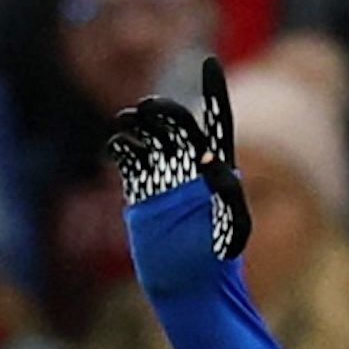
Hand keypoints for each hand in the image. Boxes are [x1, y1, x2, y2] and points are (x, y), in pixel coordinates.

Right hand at [106, 57, 251, 277]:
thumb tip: (215, 161)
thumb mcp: (230, 225)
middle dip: (161, 110)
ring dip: (138, 124)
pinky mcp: (144, 193)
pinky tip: (119, 145)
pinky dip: (124, 148)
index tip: (208, 62)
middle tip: (145, 108)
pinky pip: (132, 161)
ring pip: (152, 138)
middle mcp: (191, 168)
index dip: (214, 91)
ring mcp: (166, 179)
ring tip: (126, 120)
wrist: (189, 286)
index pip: (218, 121)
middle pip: (177, 125)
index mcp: (218, 168)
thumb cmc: (216, 260)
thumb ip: (226, 192)